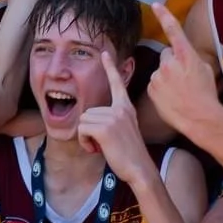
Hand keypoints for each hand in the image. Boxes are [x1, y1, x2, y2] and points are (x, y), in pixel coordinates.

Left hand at [75, 51, 153, 184]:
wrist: (140, 169)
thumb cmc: (130, 155)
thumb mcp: (124, 130)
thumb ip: (112, 120)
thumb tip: (92, 118)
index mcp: (126, 107)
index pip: (117, 83)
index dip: (110, 68)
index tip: (105, 53)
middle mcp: (121, 108)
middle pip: (88, 111)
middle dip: (89, 130)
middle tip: (103, 143)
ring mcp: (114, 117)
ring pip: (83, 121)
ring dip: (86, 137)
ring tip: (102, 146)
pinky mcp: (106, 128)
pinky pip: (82, 130)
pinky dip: (84, 142)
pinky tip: (97, 149)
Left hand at [145, 2, 220, 136]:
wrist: (198, 116)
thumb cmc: (206, 93)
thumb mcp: (205, 69)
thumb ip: (191, 57)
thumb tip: (183, 55)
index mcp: (185, 54)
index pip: (173, 30)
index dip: (164, 15)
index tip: (155, 5)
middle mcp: (169, 62)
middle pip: (166, 55)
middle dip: (171, 63)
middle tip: (183, 78)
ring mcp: (158, 75)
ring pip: (160, 71)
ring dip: (166, 77)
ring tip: (179, 91)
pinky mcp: (151, 87)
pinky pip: (155, 83)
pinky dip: (160, 89)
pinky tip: (171, 98)